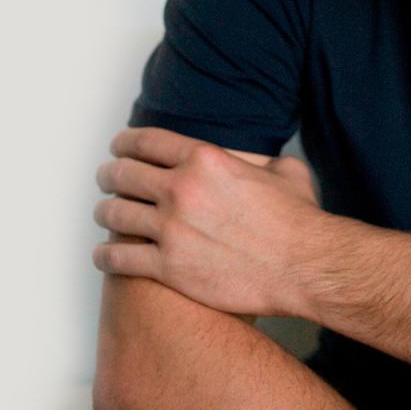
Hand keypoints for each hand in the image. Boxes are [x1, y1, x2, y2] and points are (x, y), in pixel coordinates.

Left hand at [92, 127, 325, 316]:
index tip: (119, 147)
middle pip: (122, 173)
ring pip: (116, 214)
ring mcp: (172, 229)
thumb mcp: (282, 169)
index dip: (125, 143)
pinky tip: (104, 255)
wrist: (306, 267)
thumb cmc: (299, 220)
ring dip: (105, 212)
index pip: (145, 141)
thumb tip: (250, 159)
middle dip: (109, 174)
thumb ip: (255, 158)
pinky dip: (106, 255)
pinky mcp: (170, 267)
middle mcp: (181, 188)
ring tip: (105, 214)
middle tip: (106, 178)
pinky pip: (120, 258)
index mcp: (204, 158)